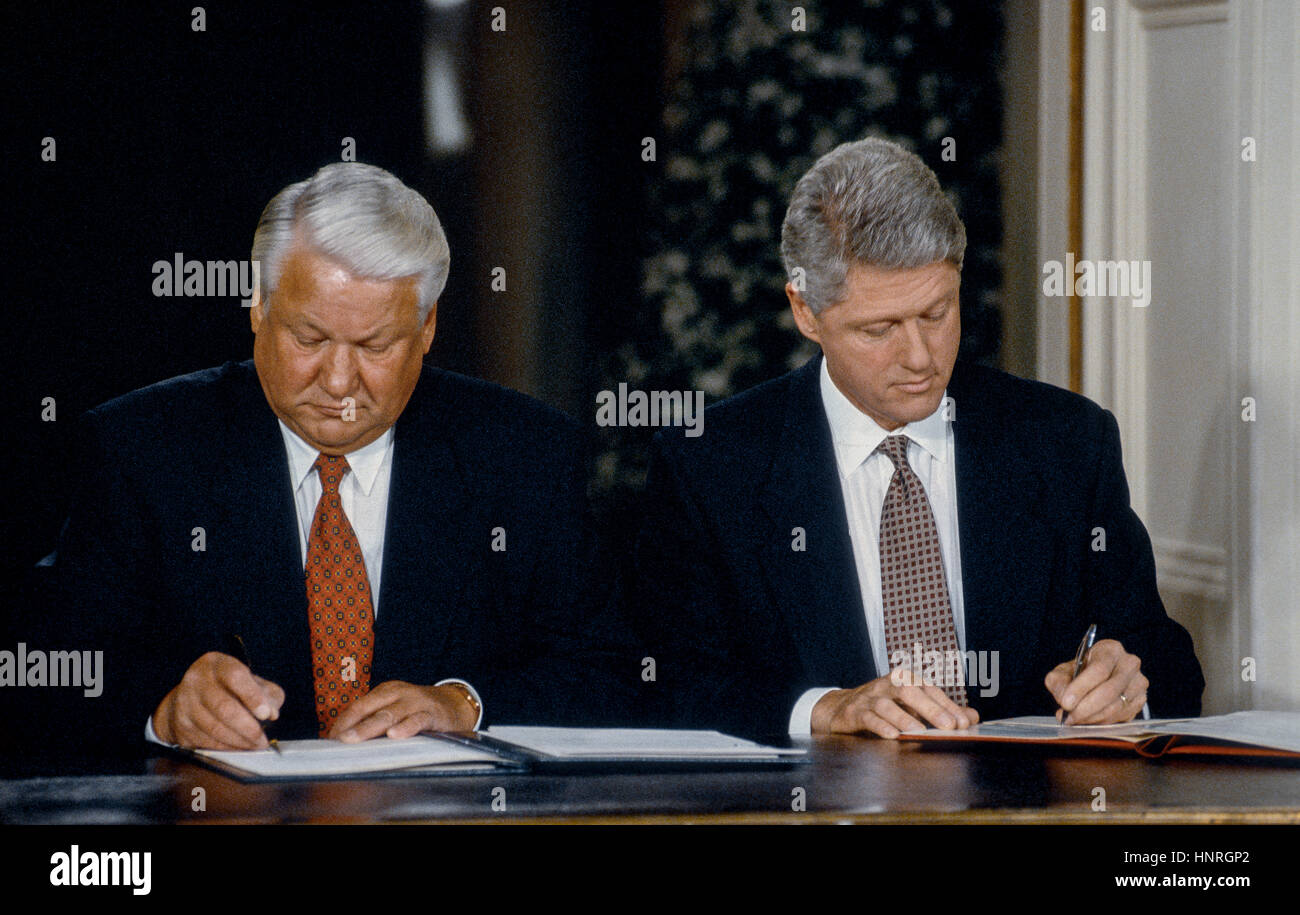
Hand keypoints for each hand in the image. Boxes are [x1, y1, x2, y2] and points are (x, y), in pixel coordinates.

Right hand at [152, 652, 284, 748]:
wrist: (189, 698)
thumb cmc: (229, 688)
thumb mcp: (252, 682)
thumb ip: (268, 694)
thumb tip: (272, 713)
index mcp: (218, 664)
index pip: (235, 677)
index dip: (252, 696)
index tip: (266, 714)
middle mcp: (197, 680)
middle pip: (224, 707)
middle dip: (248, 728)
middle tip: (262, 740)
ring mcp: (185, 702)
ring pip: (214, 728)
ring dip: (239, 741)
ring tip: (254, 745)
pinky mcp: (181, 724)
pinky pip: (205, 741)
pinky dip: (225, 748)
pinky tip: (237, 747)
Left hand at [326, 681, 478, 742]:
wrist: (455, 704)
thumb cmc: (418, 710)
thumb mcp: (395, 709)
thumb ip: (375, 720)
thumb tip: (345, 740)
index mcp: (386, 691)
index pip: (359, 706)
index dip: (343, 722)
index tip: (330, 739)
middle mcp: (399, 693)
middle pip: (370, 709)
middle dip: (352, 725)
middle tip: (338, 740)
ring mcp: (416, 702)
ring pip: (389, 715)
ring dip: (370, 728)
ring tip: (354, 739)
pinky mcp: (433, 714)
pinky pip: (417, 720)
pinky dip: (405, 728)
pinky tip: (395, 735)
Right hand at [810, 669, 979, 737]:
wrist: (842, 708)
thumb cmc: (884, 706)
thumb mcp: (913, 706)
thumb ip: (942, 710)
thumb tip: (972, 717)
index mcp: (904, 679)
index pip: (929, 689)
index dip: (948, 705)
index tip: (964, 722)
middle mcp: (887, 685)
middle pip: (909, 691)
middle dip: (930, 709)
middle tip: (948, 726)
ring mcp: (869, 698)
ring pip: (886, 704)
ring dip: (903, 718)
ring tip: (919, 732)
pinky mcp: (854, 713)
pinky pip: (867, 718)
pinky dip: (880, 726)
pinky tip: (892, 735)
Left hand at [1045, 638, 1147, 723]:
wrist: (1100, 679)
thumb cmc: (1081, 672)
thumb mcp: (1063, 671)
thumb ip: (1058, 682)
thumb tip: (1064, 699)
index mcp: (1110, 650)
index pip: (1099, 670)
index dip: (1081, 688)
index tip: (1065, 703)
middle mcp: (1129, 664)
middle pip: (1109, 690)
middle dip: (1085, 708)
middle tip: (1068, 717)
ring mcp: (1138, 683)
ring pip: (1116, 706)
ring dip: (1092, 718)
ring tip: (1074, 720)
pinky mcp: (1140, 701)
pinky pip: (1121, 716)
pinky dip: (1102, 722)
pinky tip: (1089, 720)